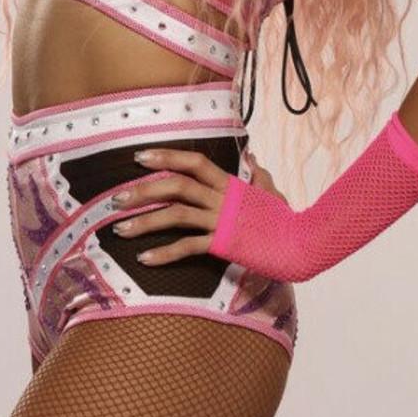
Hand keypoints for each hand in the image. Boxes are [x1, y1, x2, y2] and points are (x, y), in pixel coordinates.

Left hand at [109, 147, 289, 265]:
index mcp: (230, 183)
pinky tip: (145, 259)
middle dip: (143, 190)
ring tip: (120, 229)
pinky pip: (187, 248)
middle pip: (177, 186)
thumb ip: (258, 175)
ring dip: (144, 221)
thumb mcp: (272, 192)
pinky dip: (164, 254)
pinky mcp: (223, 245)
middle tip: (116, 197)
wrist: (301, 245)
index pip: (194, 162)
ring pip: (176, 215)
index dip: (166, 156)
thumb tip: (251, 158)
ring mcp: (222, 221)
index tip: (140, 157)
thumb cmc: (286, 220)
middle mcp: (222, 198)